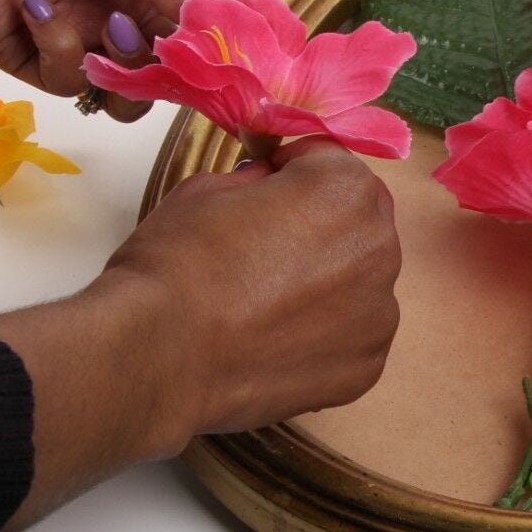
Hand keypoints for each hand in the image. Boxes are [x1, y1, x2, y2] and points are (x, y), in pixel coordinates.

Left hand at [0, 0, 233, 120]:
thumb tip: (221, 28)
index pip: (205, 16)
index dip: (227, 39)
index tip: (242, 55)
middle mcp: (122, 7)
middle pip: (174, 67)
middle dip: (179, 66)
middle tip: (174, 52)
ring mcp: (81, 36)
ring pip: (128, 93)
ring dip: (127, 69)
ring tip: (107, 26)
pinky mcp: (33, 58)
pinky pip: (70, 81)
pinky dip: (62, 49)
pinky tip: (37, 6)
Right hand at [0, 139, 402, 531]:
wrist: (152, 356)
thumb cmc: (168, 267)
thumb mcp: (207, 191)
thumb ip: (259, 182)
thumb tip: (270, 185)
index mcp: (347, 192)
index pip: (332, 162)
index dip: (293, 171)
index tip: (269, 181)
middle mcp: (379, 250)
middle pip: (356, 224)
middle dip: (313, 229)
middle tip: (257, 248)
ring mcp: (378, 314)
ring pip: (358, 284)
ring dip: (324, 285)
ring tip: (258, 304)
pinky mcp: (363, 369)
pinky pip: (351, 338)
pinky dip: (323, 338)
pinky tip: (270, 341)